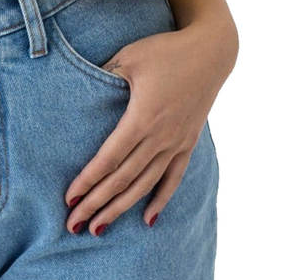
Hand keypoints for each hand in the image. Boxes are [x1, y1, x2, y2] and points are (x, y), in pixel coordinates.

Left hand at [64, 17, 237, 234]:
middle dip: (96, 204)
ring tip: (98, 229)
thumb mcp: (128, 57)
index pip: (109, 158)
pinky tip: (147, 220)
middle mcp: (160, 137)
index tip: (69, 199)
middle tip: (72, 225)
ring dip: (121, 208)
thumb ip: (103, 75)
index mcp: (142, 118)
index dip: (88, 181)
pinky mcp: (188, 143)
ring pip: (144, 185)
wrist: (211, 51)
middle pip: (122, 179)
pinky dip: (159, 200)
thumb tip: (80, 89)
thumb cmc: (164, 50)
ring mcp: (177, 143)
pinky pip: (172, 178)